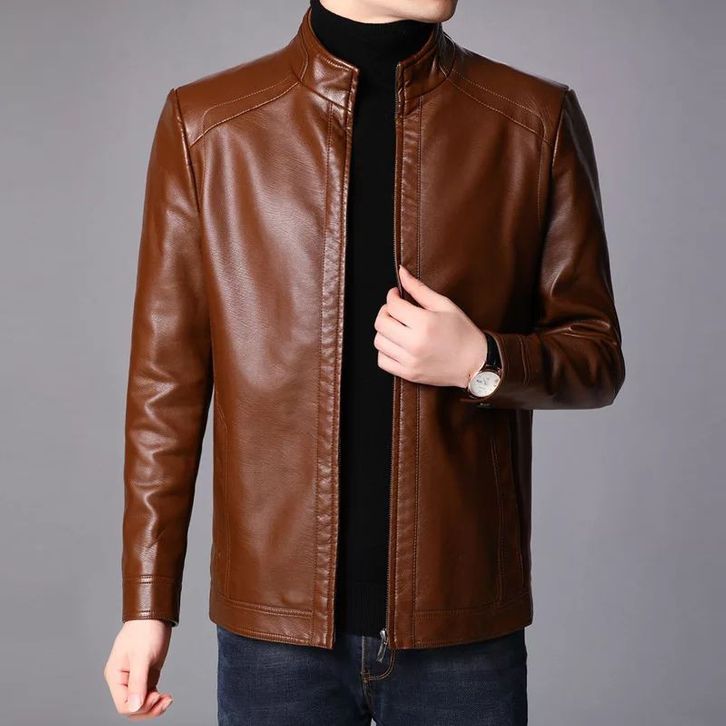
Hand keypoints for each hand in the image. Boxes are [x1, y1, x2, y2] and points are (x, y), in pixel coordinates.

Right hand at [103, 619, 173, 718]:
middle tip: (164, 699)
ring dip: (154, 706)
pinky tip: (166, 696)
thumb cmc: (145, 630)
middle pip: (132, 707)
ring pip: (141, 703)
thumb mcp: (142, 656)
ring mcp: (135, 678)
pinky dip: (157, 699)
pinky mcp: (146, 675)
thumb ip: (138, 682)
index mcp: (115, 676)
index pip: (123, 705)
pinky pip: (149, 695)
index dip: (140, 706)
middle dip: (148, 709)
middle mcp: (123, 680)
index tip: (156, 696)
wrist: (155, 616)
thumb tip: (134, 706)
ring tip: (167, 699)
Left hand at [374, 264, 488, 388]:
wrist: (474, 363)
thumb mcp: (444, 305)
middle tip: (395, 310)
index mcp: (425, 323)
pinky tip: (396, 344)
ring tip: (397, 327)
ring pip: (379, 341)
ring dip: (384, 331)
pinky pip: (382, 361)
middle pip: (381, 323)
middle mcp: (414, 343)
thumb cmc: (462, 332)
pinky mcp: (408, 373)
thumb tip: (401, 272)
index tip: (396, 295)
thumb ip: (419, 289)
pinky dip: (384, 351)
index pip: (393, 305)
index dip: (392, 296)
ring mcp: (410, 360)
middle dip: (385, 312)